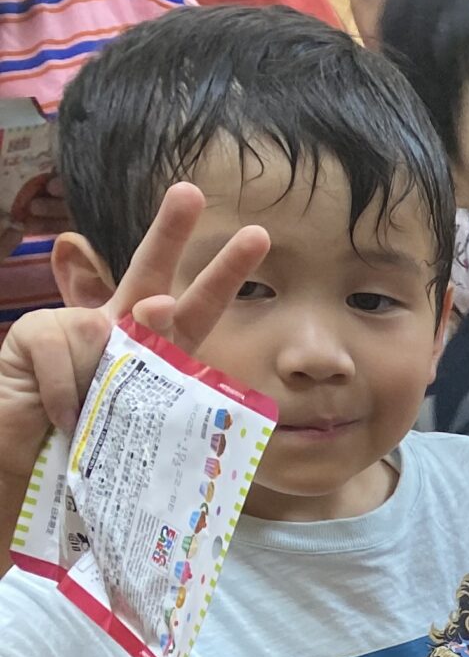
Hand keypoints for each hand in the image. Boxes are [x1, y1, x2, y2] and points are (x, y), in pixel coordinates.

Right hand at [0, 183, 268, 491]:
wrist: (24, 464)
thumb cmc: (92, 452)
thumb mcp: (142, 424)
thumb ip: (162, 379)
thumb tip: (155, 307)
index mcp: (153, 353)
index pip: (194, 309)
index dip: (221, 275)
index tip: (256, 236)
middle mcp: (117, 330)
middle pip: (148, 274)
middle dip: (169, 231)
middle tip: (191, 191)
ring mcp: (73, 328)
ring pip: (103, 334)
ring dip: (100, 389)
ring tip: (85, 424)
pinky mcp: (35, 334)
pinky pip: (65, 358)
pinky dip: (68, 396)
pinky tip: (61, 417)